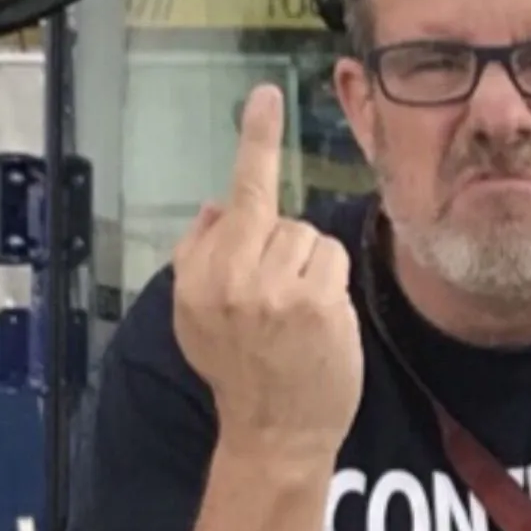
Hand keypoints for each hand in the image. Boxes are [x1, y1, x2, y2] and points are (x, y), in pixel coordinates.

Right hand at [172, 84, 362, 455]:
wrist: (274, 435)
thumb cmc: (242, 374)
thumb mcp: (198, 318)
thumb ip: (201, 256)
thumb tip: (218, 206)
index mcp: (199, 276)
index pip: (235, 196)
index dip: (256, 141)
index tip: (268, 95)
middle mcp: (233, 277)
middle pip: (280, 219)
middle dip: (284, 250)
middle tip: (277, 304)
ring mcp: (277, 289)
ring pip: (310, 238)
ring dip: (310, 269)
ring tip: (297, 318)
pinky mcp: (316, 304)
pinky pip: (333, 262)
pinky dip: (330, 286)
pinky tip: (317, 324)